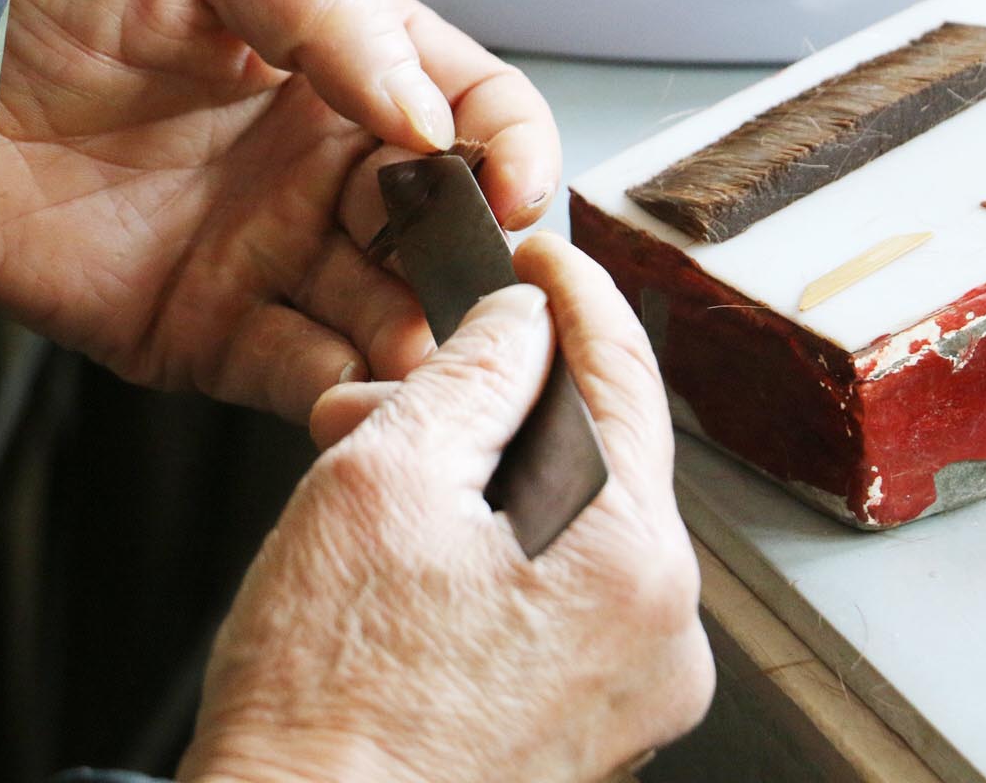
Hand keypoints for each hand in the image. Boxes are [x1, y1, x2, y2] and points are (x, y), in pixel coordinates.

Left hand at [0, 0, 559, 419]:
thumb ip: (335, 9)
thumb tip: (436, 123)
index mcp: (352, 67)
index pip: (483, 113)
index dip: (519, 152)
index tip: (514, 193)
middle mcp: (329, 168)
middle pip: (457, 230)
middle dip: (482, 267)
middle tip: (481, 298)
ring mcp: (276, 256)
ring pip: (400, 316)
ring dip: (430, 344)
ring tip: (421, 355)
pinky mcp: (212, 335)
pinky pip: (308, 378)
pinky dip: (348, 396)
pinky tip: (357, 392)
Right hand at [176, 234, 713, 782]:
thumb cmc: (325, 704)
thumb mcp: (385, 482)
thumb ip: (474, 373)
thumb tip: (521, 320)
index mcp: (631, 559)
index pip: (625, 375)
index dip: (573, 295)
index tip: (539, 256)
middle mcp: (660, 631)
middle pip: (592, 453)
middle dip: (488, 404)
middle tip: (386, 399)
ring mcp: (630, 690)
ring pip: (566, 523)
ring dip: (477, 480)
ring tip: (368, 488)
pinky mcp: (588, 728)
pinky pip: (556, 596)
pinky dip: (492, 554)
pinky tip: (407, 557)